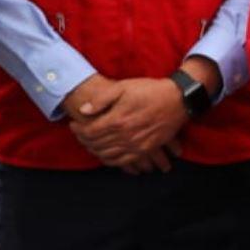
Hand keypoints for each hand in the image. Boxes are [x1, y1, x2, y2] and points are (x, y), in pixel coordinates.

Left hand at [69, 76, 187, 172]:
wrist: (177, 100)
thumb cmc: (148, 90)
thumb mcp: (123, 87)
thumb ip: (101, 100)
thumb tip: (83, 110)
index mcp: (117, 120)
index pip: (90, 132)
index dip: (78, 130)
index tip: (73, 124)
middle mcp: (125, 136)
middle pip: (96, 144)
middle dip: (83, 140)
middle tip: (78, 133)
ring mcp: (136, 145)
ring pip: (108, 155)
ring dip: (94, 151)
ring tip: (88, 143)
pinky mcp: (145, 150)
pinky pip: (123, 162)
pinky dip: (110, 161)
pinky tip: (105, 155)